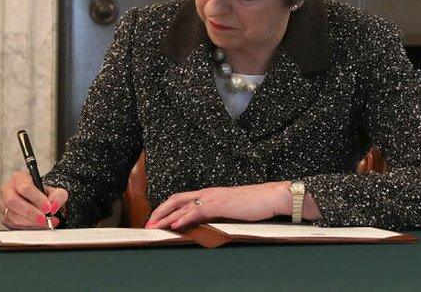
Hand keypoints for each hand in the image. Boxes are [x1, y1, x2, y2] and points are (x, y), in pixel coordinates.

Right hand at [0, 171, 67, 228]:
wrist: (39, 202)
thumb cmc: (44, 194)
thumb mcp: (55, 191)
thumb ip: (58, 196)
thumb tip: (53, 206)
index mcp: (19, 178)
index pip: (24, 187)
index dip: (37, 199)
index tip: (47, 208)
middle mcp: (8, 190)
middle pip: (13, 201)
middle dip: (30, 212)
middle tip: (44, 219)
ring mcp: (4, 205)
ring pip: (11, 215)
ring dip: (30, 222)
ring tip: (44, 224)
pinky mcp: (4, 218)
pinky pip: (12, 225)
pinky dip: (26, 228)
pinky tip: (37, 227)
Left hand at [145, 182, 289, 229]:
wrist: (272, 196)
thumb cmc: (256, 203)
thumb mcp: (233, 209)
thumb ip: (219, 214)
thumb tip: (210, 224)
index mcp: (211, 193)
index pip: (183, 198)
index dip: (168, 208)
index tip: (158, 219)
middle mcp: (208, 193)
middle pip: (176, 199)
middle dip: (160, 212)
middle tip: (148, 224)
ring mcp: (213, 197)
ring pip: (182, 206)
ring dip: (166, 217)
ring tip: (154, 227)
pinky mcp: (219, 205)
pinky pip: (196, 212)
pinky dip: (183, 218)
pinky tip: (175, 225)